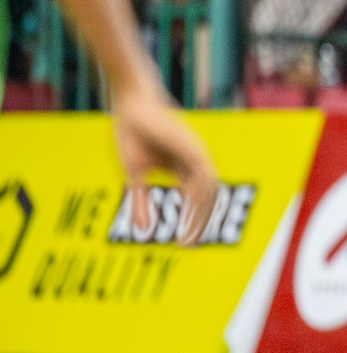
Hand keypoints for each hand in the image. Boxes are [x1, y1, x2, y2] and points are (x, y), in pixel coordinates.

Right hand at [111, 79, 219, 245]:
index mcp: (183, 169)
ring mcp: (197, 156)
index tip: (183, 245)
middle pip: (205, 201)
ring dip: (200, 216)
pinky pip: (202, 179)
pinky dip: (199, 199)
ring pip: (207, 192)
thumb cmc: (133, 133)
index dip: (191, 222)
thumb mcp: (134, 174)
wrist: (132, 104)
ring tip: (189, 237)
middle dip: (198, 225)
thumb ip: (141, 202)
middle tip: (189, 248)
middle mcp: (195, 164)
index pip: (194, 201)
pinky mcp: (193, 149)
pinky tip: (190, 214)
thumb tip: (144, 231)